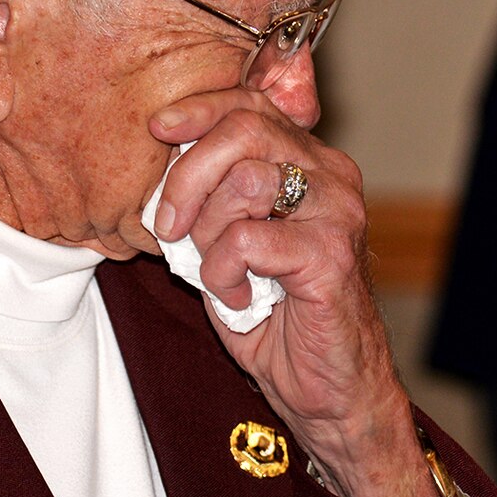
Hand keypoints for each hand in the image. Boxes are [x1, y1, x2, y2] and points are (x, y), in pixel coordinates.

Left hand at [148, 89, 441, 496]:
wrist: (331, 391)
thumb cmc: (281, 318)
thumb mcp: (236, 242)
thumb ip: (215, 194)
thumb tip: (166, 156)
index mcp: (313, 164)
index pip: (254, 105)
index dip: (199, 109)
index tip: (158, 129)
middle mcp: (333, 178)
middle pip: (245, 130)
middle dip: (187, 175)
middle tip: (168, 225)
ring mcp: (337, 214)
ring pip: (243, 181)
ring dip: (206, 232)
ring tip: (216, 270)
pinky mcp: (331, 256)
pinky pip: (247, 240)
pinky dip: (223, 272)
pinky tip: (239, 297)